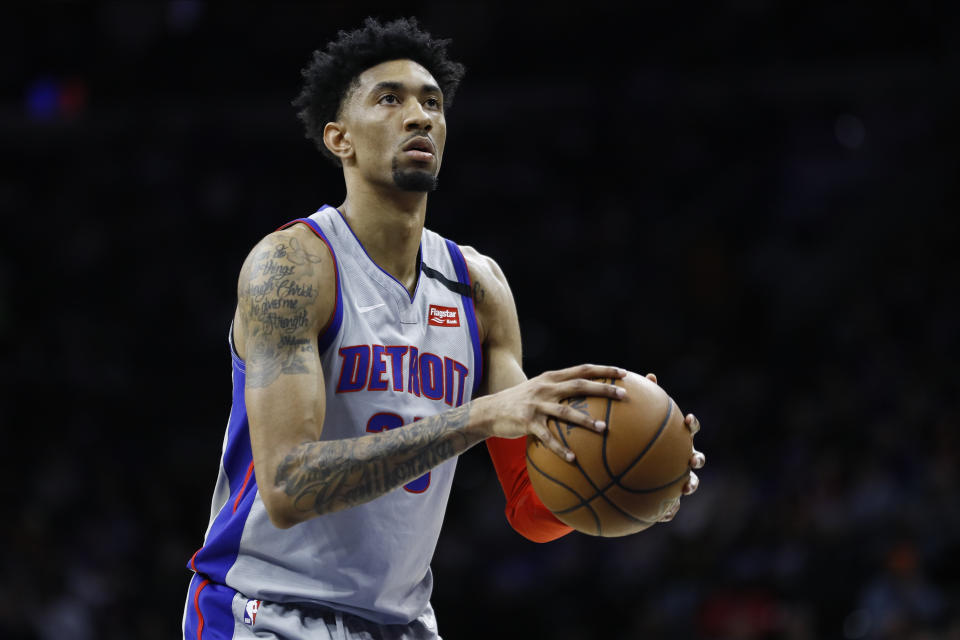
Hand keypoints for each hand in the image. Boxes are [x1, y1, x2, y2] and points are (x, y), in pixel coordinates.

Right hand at [477, 364, 626, 461]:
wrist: (489, 410)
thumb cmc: (519, 402)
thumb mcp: (538, 389)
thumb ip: (558, 389)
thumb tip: (584, 397)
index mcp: (551, 377)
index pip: (582, 369)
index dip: (604, 370)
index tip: (624, 373)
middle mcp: (545, 388)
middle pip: (579, 385)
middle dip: (603, 389)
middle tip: (624, 396)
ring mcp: (536, 405)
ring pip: (566, 411)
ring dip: (586, 420)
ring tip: (604, 429)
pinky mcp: (527, 422)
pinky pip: (547, 437)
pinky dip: (560, 448)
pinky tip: (573, 459)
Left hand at [644, 373, 705, 522]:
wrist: (625, 470)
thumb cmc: (631, 441)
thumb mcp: (630, 425)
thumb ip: (637, 404)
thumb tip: (643, 377)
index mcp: (674, 438)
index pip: (688, 429)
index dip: (691, 424)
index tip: (687, 419)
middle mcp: (679, 456)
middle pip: (695, 457)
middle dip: (697, 458)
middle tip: (693, 458)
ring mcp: (676, 476)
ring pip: (688, 483)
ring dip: (689, 486)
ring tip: (684, 489)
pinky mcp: (667, 497)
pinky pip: (669, 506)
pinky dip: (667, 511)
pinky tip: (660, 516)